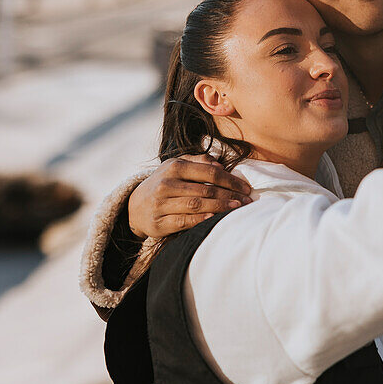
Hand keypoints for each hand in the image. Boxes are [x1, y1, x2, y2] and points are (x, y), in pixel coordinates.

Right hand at [127, 154, 253, 238]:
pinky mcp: (158, 223)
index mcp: (174, 167)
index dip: (231, 180)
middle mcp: (166, 184)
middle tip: (247, 201)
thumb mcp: (177, 165)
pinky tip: (215, 219)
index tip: (246, 188)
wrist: (135, 206)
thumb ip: (199, 161)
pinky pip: (184, 221)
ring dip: (220, 208)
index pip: (210, 172)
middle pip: (206, 190)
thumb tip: (220, 164)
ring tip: (237, 209)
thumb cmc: (165, 183)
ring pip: (197, 206)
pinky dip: (201, 220)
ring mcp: (161, 204)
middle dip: (230, 196)